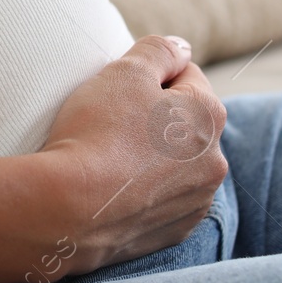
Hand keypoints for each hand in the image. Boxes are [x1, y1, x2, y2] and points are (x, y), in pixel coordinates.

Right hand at [35, 35, 229, 274]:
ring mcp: (196, 202)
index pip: (185, 75)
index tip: (119, 91)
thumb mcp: (126, 70)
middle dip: (155, 117)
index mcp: (210, 116)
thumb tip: (181, 49)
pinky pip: (161, 200)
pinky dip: (144, 191)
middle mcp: (214, 162)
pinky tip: (114, 188)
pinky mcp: (174, 233)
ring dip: (152, 156)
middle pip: (183, 122)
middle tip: (111, 122)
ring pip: (174, 163)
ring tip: (110, 157)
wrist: (67, 210)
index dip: (149, 76)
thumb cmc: (96, 132)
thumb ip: (160, 50)